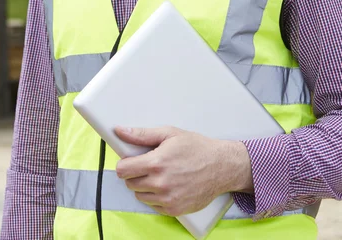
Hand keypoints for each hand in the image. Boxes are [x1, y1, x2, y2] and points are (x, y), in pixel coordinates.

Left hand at [115, 126, 252, 216]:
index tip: (131, 160)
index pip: (122, 170)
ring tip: (160, 175)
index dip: (125, 163)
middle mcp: (160, 183)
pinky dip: (156, 197)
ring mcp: (168, 199)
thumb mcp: (169, 133)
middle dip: (135, 174)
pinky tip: (168, 185)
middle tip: (148, 165)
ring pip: (140, 196)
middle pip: (129, 183)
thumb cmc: (196, 147)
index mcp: (156, 163)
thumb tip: (121, 131)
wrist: (221, 166)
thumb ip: (142, 134)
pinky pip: (154, 206)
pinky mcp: (174, 209)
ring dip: (145, 186)